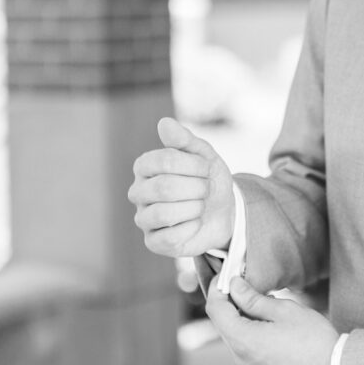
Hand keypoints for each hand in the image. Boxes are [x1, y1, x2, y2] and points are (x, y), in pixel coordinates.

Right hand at [129, 117, 234, 256]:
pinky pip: (168, 237)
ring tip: (201, 205)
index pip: (165, 160)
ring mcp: (143, 218)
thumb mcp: (204, 155)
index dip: (194, 165)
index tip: (207, 168)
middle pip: (164, 188)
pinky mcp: (153, 242)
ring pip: (162, 213)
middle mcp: (138, 192)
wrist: (224, 211)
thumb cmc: (208, 179)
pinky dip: (191, 228)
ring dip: (194, 208)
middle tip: (207, 189)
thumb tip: (164, 122)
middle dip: (196, 188)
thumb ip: (185, 140)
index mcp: (145, 166)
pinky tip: (196, 223)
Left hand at [206, 276, 339, 364]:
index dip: (217, 288)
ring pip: (233, 333)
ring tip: (261, 298)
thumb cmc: (312, 338)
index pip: (215, 309)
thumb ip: (253, 298)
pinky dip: (248, 327)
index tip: (227, 272)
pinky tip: (267, 317)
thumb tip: (234, 285)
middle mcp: (239, 356)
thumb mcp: (283, 310)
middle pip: (222, 322)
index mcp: (243, 340)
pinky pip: (243, 344)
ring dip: (240, 313)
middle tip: (245, 280)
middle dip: (229, 299)